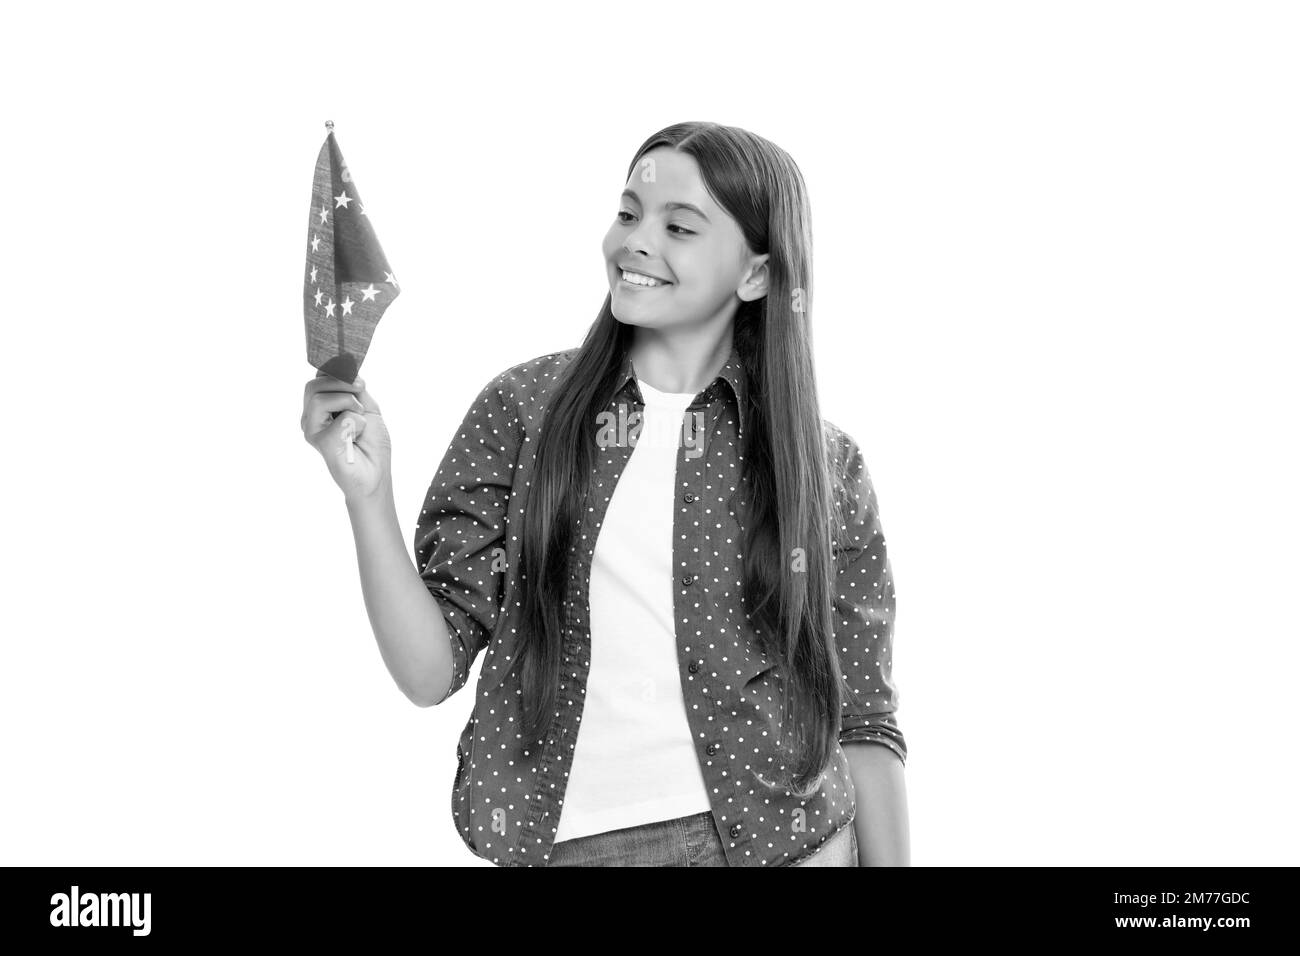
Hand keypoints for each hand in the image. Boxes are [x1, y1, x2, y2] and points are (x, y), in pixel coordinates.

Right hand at [301, 370, 391, 501]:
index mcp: (321, 407)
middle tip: (361, 398)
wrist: (376, 474)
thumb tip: (343, 365)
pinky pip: (339, 418)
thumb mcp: (366, 406)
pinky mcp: (319, 440)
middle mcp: (311, 417)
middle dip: (343, 383)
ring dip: (349, 402)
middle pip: (314, 384)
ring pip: (319, 397)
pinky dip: (356, 423)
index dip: (335, 372)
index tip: (358, 381)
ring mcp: (312, 429)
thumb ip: (353, 387)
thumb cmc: (371, 444)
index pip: (318, 378)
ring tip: (359, 421)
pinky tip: (355, 438)